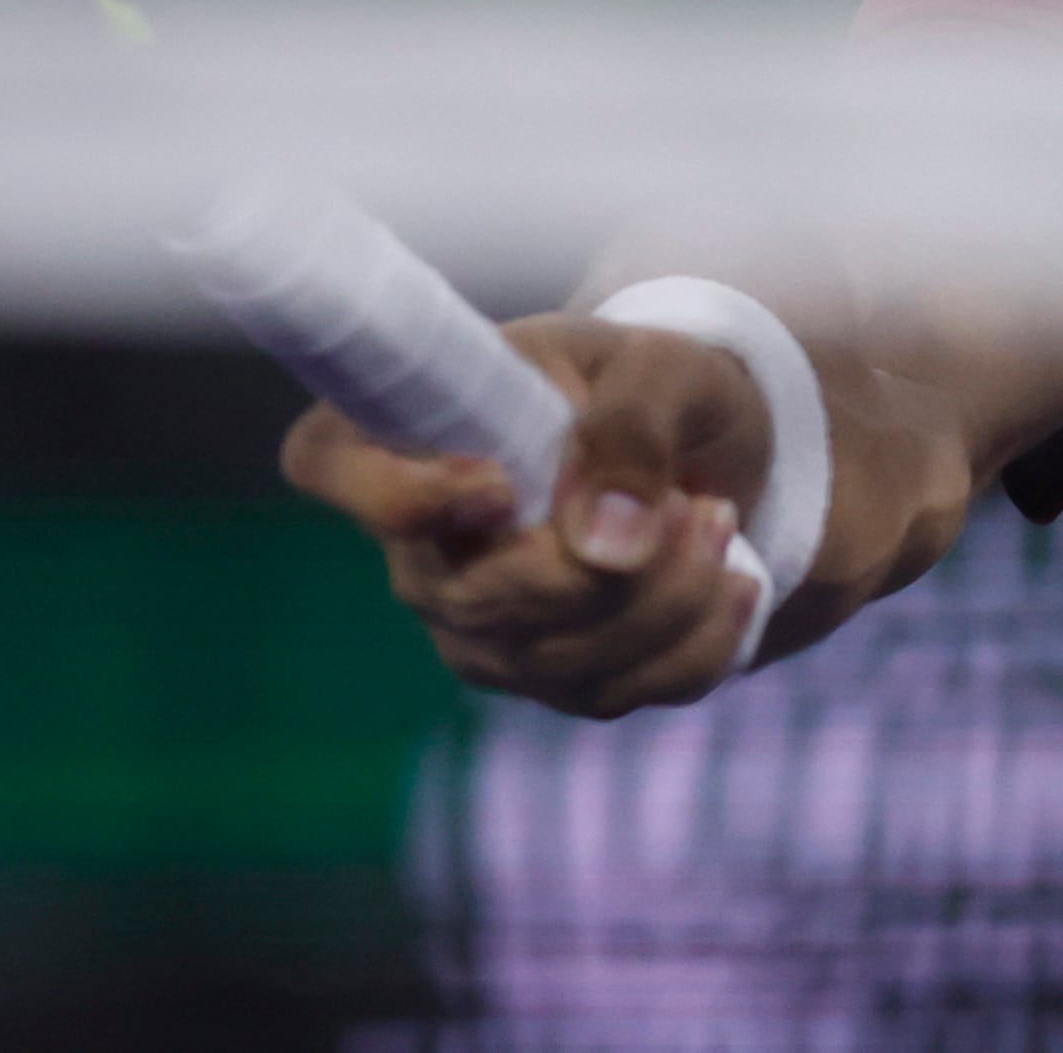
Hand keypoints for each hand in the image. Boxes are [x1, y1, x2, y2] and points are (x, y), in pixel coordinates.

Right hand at [280, 313, 776, 715]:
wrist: (710, 448)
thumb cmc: (656, 387)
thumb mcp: (662, 369)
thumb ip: (631, 431)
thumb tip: (605, 544)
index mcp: (410, 428)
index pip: (327, 460)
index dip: (388, 492)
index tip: (497, 487)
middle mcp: (418, 545)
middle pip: (481, 599)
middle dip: (610, 566)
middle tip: (694, 501)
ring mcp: (476, 628)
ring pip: (561, 660)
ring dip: (670, 599)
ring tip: (719, 519)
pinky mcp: (546, 678)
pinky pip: (617, 693)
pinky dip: (696, 644)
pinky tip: (734, 582)